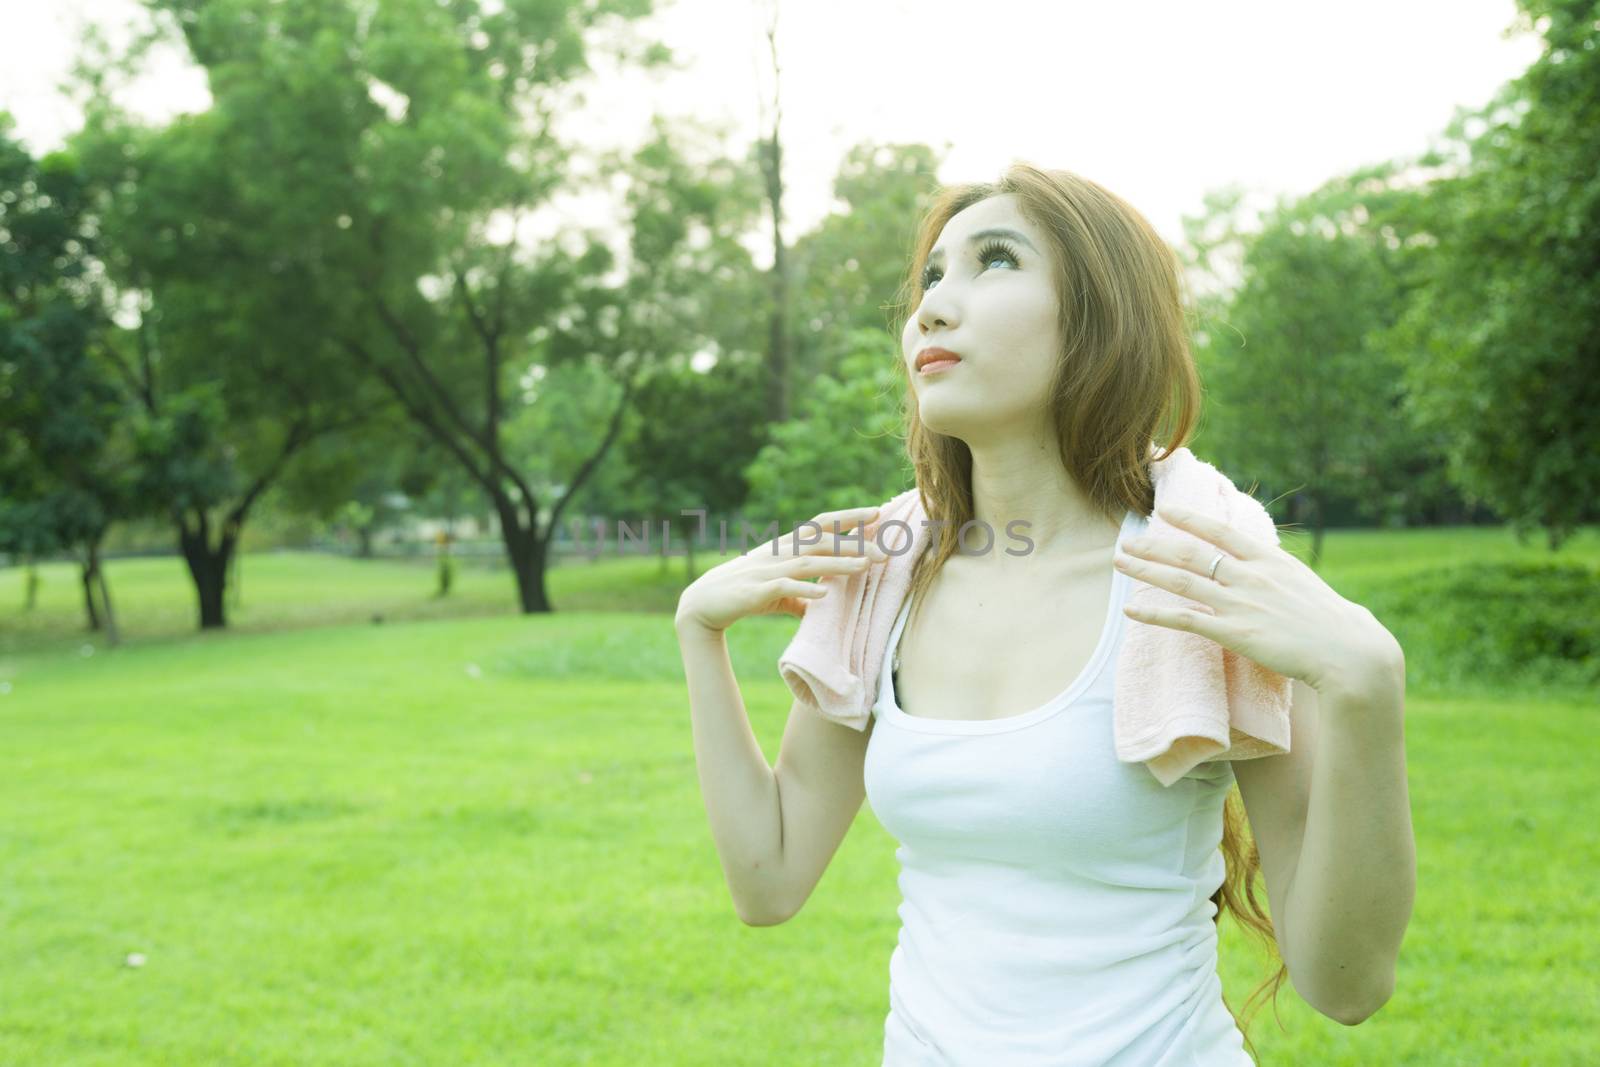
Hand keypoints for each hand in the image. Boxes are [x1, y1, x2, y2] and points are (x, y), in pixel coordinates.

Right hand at [675, 506, 888, 634]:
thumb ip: (803, 595)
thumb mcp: (780, 592)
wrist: (705, 602)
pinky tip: (824, 597)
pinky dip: (804, 591)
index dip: (848, 518)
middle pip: (821, 541)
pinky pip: (784, 588)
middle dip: (854, 544)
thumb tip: (828, 605)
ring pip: (808, 563)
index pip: (822, 525)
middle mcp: (780, 552)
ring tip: (864, 566)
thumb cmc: (746, 593)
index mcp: (787, 546)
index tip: (877, 513)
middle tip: (885, 550)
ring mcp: (768, 570)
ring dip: (837, 564)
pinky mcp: (757, 591)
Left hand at [1111, 503, 1401, 695]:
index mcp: (1270, 560)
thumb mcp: (1307, 587)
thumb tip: (1275, 573)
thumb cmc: (1337, 625)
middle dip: (1156, 544)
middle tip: (1127, 539)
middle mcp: (1251, 576)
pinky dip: (1155, 613)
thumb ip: (1283, 577)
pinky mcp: (1234, 633)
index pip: (1222, 531)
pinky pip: (1185, 619)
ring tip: (1120, 562)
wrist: (1350, 653)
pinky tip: (1132, 609)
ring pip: (1182, 580)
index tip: (1165, 511)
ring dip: (1146, 570)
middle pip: (1192, 553)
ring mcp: (1241, 603)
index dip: (1190, 520)